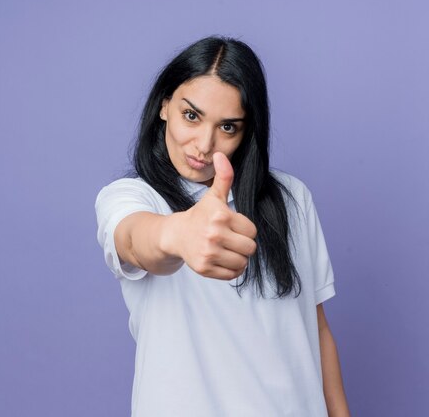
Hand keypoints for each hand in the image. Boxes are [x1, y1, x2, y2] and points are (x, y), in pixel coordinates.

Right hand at [177, 152, 256, 279]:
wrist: (176, 235)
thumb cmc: (200, 215)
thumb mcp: (213, 196)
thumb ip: (224, 177)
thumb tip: (221, 154)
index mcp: (221, 216)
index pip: (252, 231)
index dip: (245, 230)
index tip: (232, 227)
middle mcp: (214, 234)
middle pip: (250, 248)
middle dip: (244, 245)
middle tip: (231, 240)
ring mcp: (209, 253)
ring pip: (243, 262)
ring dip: (239, 258)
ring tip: (227, 250)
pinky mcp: (204, 268)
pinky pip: (232, 274)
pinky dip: (232, 270)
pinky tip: (222, 259)